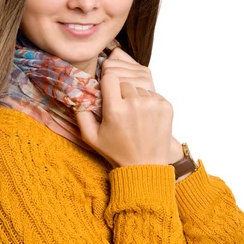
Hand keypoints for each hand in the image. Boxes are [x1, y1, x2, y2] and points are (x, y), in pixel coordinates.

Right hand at [75, 47, 173, 168]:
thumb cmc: (116, 151)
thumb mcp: (91, 136)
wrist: (145, 166)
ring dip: (135, 97)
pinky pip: (153, 94)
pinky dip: (149, 102)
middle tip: (121, 110)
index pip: (110, 76)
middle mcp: (135, 103)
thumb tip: (77, 93)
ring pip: (139, 88)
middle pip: (124, 82)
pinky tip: (146, 117)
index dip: (107, 83)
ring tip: (134, 116)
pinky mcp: (166, 106)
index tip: (107, 92)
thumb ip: (80, 113)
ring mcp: (153, 104)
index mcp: (115, 108)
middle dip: (121, 93)